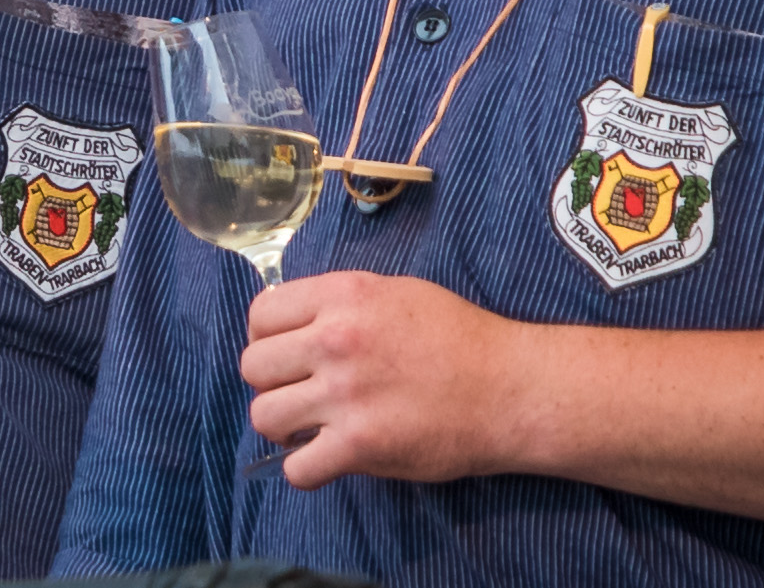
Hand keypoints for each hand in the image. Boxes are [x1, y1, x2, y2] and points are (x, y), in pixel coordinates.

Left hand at [240, 270, 526, 488]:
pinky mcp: (360, 445)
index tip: (286, 354)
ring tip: (308, 427)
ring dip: (281, 426)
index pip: (260, 313)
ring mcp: (345, 394)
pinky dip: (305, 471)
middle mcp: (335, 340)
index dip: (266, 336)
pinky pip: (297, 469)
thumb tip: (295, 322)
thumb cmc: (459, 338)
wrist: (511, 389)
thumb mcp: (395, 292)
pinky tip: (326, 460)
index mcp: (342, 296)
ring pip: (263, 415)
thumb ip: (340, 303)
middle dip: (270, 382)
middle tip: (298, 392)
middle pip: (252, 365)